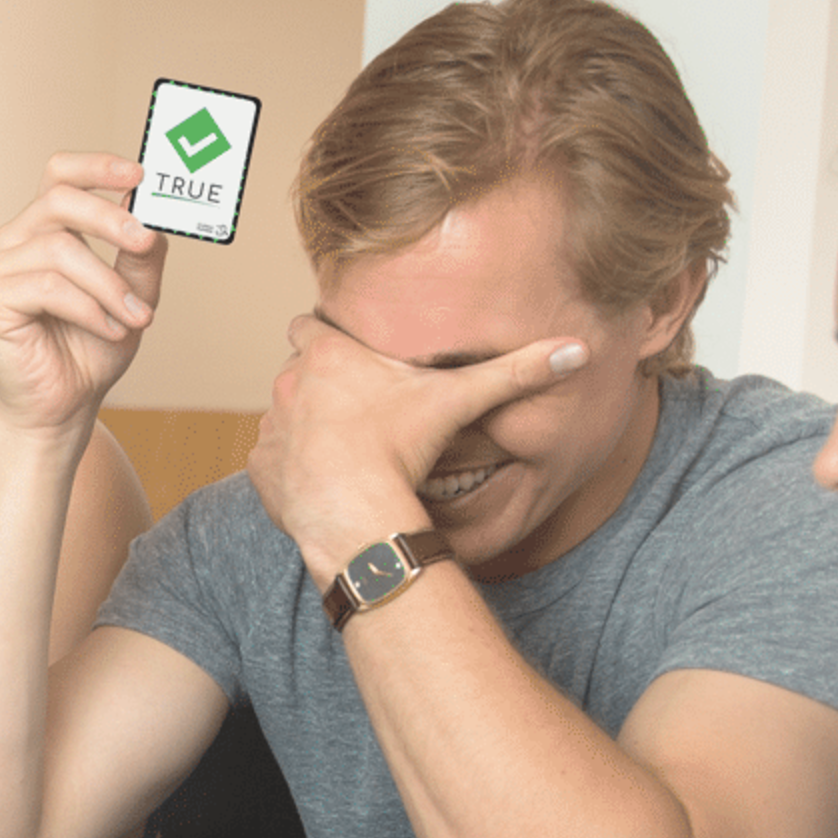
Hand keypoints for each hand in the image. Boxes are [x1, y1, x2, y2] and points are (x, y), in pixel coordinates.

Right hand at [0, 152, 166, 437]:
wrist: (65, 406)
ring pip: (60, 249)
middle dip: (110, 219)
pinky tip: (108, 330)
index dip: (96, 166)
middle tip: (147, 243)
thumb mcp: (132, 294)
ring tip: (136, 318)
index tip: (139, 174)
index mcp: (44, 228)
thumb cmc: (92, 349)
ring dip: (108, 285)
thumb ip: (141, 252)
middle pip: (59, 200)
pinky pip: (47, 286)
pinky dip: (89, 308)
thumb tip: (149, 204)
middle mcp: (14, 239)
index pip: (59, 174)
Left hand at [248, 315, 586, 576]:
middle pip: (295, 370)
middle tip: (354, 411)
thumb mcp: (460, 401)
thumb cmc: (401, 450)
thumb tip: (578, 350)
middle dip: (318, 386)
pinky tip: (322, 480)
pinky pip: (271, 459)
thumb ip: (516, 372)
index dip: (326, 337)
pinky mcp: (259, 468)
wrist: (356, 513)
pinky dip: (290, 467)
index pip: (309, 324)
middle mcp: (288, 383)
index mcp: (328, 355)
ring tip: (339, 449)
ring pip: (281, 415)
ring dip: (302, 427)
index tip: (349, 356)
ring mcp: (270, 426)